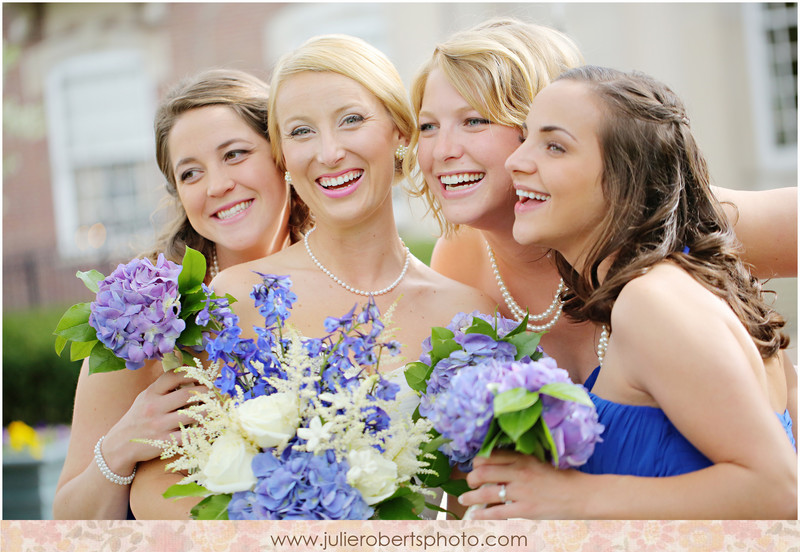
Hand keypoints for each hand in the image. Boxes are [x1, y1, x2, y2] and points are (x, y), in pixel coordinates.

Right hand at [102, 368, 204, 472]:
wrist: (119, 445)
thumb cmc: (138, 418)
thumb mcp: (145, 397)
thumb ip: (163, 387)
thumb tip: (186, 370)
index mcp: (150, 393)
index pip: (173, 376)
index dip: (192, 373)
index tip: (203, 376)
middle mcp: (154, 407)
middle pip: (187, 395)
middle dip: (206, 392)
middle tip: (214, 393)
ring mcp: (159, 425)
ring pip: (192, 414)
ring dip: (208, 411)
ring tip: (215, 408)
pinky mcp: (164, 442)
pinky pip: (189, 435)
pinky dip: (202, 431)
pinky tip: (209, 427)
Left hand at [459, 450, 580, 519]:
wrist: (580, 494)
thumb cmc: (560, 477)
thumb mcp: (538, 461)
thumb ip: (519, 461)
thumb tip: (498, 464)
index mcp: (522, 458)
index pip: (490, 456)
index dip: (477, 462)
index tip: (475, 467)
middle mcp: (519, 472)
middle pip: (483, 472)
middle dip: (471, 478)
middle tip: (469, 483)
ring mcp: (521, 491)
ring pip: (486, 492)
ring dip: (470, 497)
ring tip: (463, 500)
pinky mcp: (525, 509)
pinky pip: (497, 512)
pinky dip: (482, 514)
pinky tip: (474, 515)